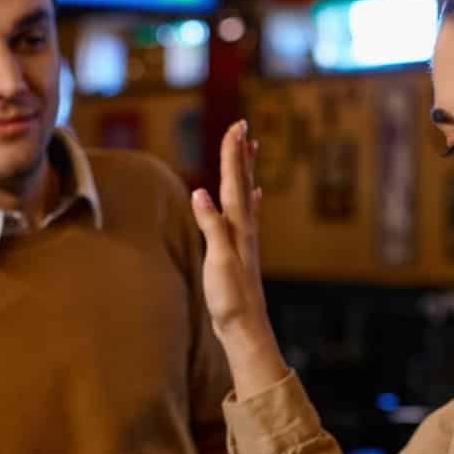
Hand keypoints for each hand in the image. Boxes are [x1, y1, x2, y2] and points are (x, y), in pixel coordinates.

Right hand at [190, 121, 290, 395]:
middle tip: (243, 126)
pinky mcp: (240, 253)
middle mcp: (244, 229)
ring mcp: (244, 240)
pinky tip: (253, 197)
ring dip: (245, 171)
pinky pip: (246, 216)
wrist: (244, 328)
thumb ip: (210, 226)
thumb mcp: (217, 261)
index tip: (236, 125)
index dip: (232, 153)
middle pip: (242, 183)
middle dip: (240, 154)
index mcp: (237, 228)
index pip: (234, 182)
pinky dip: (248, 201)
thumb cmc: (230, 299)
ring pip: (245, 195)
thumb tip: (200, 192)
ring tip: (250, 149)